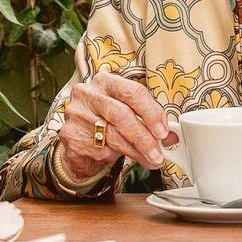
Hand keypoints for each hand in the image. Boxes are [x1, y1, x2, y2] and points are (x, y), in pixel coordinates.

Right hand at [53, 70, 171, 182]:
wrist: (80, 138)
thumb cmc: (107, 120)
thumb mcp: (129, 114)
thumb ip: (149, 122)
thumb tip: (171, 137)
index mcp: (106, 81)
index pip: (132, 91)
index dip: (151, 112)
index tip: (163, 131)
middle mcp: (88, 94)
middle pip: (121, 114)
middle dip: (144, 136)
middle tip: (158, 152)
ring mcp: (77, 114)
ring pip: (112, 135)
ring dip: (135, 151)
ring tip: (150, 160)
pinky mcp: (70, 135)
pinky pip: (99, 149)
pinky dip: (116, 157)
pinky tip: (123, 159)